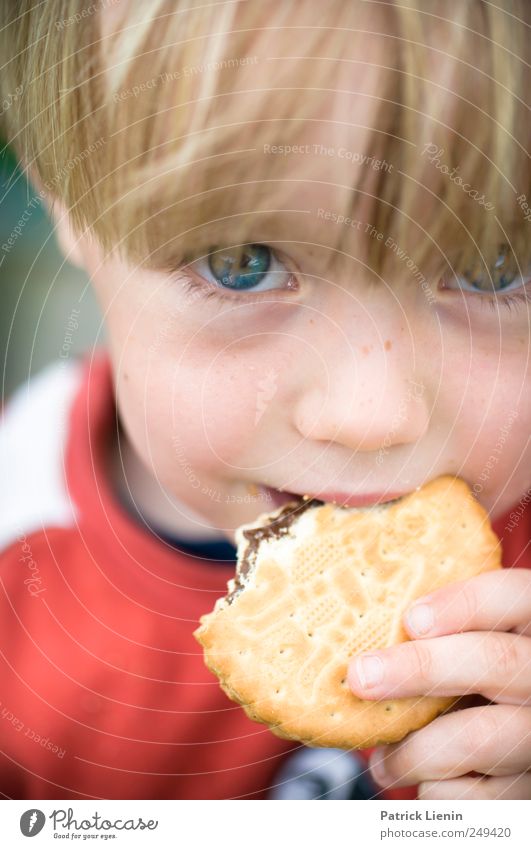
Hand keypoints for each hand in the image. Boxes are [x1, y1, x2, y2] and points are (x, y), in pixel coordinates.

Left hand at [347, 569, 530, 798]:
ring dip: (412, 749)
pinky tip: (419, 780)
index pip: (512, 596)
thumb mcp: (465, 636)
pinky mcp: (526, 790)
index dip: (464, 604)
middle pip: (493, 663)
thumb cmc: (465, 669)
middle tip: (362, 676)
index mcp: (530, 621)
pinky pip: (475, 797)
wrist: (503, 736)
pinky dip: (432, 790)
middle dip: (420, 669)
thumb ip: (433, 623)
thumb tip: (355, 622)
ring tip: (380, 757)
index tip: (411, 619)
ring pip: (478, 737)